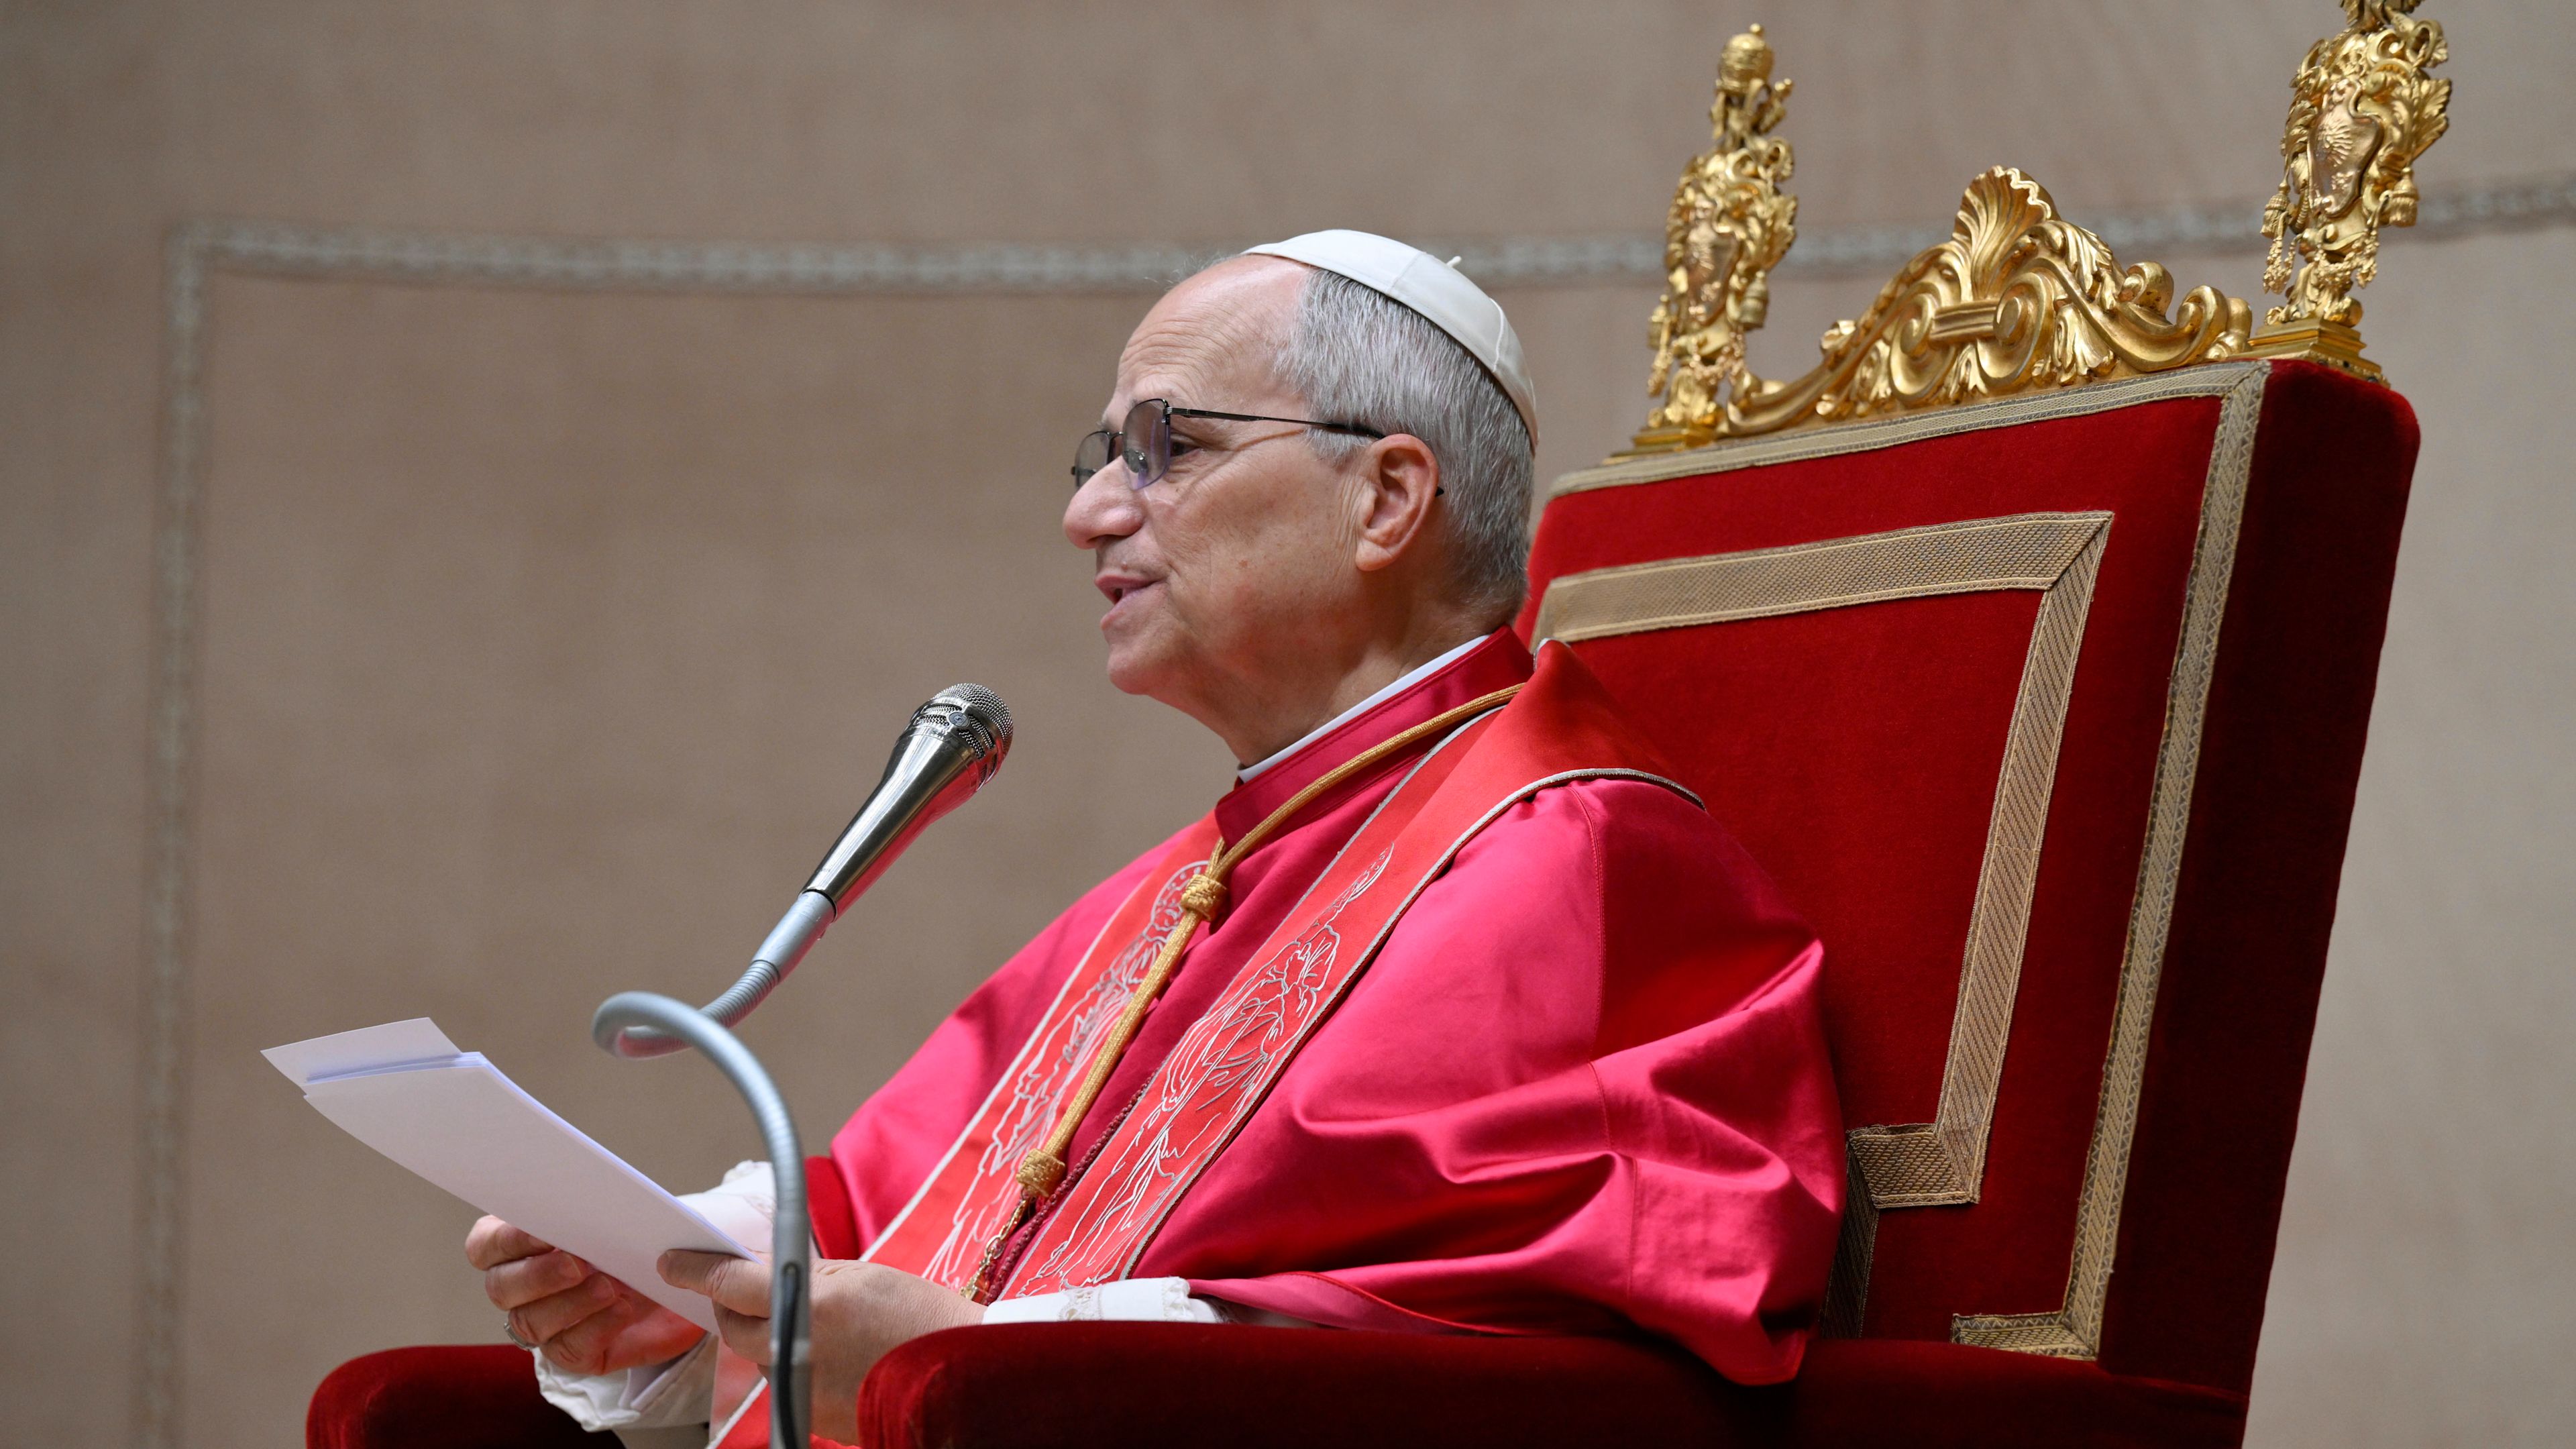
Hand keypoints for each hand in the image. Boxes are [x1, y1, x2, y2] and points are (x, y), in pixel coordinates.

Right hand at [467, 1215, 704, 1375]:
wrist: (679, 1281)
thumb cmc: (638, 1240)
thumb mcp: (620, 1218)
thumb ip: (592, 1210)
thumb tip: (585, 1203)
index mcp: (518, 1246)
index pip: (484, 1246)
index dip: (506, 1241)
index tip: (545, 1233)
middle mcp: (521, 1289)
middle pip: (501, 1288)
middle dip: (538, 1275)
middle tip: (579, 1263)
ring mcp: (544, 1325)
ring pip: (531, 1322)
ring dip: (572, 1302)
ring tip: (611, 1286)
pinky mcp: (573, 1353)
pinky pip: (568, 1349)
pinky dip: (596, 1327)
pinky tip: (623, 1310)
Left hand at [660, 1250, 983, 1441]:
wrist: (959, 1373)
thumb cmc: (921, 1318)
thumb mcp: (862, 1275)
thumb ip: (806, 1275)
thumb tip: (763, 1272)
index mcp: (806, 1305)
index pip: (729, 1284)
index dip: (695, 1270)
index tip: (672, 1262)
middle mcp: (794, 1350)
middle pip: (734, 1326)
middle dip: (734, 1304)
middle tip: (746, 1288)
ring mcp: (799, 1387)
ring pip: (757, 1356)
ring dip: (766, 1335)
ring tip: (808, 1321)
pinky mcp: (809, 1415)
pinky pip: (783, 1382)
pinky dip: (793, 1363)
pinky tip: (828, 1352)